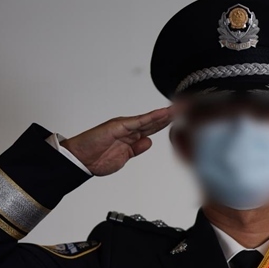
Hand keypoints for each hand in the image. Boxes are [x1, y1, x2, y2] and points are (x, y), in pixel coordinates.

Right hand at [62, 105, 180, 175]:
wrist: (79, 160)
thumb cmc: (96, 159)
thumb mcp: (124, 158)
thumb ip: (136, 149)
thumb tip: (149, 142)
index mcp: (131, 136)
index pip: (154, 128)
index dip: (169, 122)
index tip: (183, 118)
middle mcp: (129, 128)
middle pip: (156, 120)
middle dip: (172, 115)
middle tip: (188, 107)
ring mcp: (125, 126)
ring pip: (150, 119)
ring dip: (166, 114)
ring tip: (181, 108)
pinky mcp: (119, 126)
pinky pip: (139, 121)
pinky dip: (152, 118)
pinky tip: (163, 114)